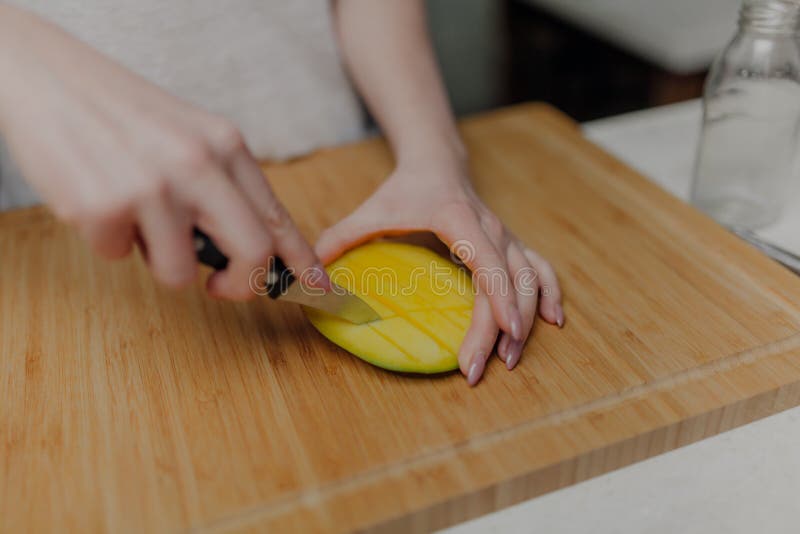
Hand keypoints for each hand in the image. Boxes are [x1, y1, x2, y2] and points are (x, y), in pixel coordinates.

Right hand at [0, 5, 326, 298]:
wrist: (45, 77)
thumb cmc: (121, 112)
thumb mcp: (190, 135)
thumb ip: (224, 186)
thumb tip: (254, 249)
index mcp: (225, 145)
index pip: (277, 215)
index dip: (302, 260)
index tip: (320, 289)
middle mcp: (198, 165)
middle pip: (252, 253)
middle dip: (239, 284)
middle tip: (219, 285)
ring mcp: (152, 187)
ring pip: (179, 273)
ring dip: (157, 258)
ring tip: (134, 216)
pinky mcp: (104, 207)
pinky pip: (119, 257)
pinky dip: (109, 240)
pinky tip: (96, 198)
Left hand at [315, 160, 563, 385]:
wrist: (438, 162)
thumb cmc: (404, 190)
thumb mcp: (371, 211)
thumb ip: (339, 239)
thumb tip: (310, 276)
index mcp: (459, 219)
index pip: (486, 261)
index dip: (498, 299)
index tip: (501, 335)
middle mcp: (491, 228)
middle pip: (508, 282)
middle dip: (500, 329)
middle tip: (476, 369)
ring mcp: (506, 236)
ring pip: (530, 279)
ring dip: (527, 320)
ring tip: (510, 359)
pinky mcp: (512, 245)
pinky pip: (540, 270)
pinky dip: (550, 295)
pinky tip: (554, 321)